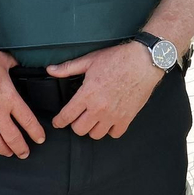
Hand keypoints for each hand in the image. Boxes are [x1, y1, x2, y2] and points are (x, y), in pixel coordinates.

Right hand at [0, 47, 44, 159]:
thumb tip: (17, 63)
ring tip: (8, 153)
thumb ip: (12, 65)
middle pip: (14, 138)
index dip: (36, 132)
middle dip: (21, 149)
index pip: (28, 121)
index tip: (40, 138)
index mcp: (10, 99)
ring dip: (4, 151)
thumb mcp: (2, 61)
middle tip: (25, 153)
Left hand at [47, 42, 164, 138]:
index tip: (58, 122)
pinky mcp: (127, 118)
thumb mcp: (90, 60)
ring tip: (94, 119)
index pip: (66, 116)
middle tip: (78, 117)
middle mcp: (99, 108)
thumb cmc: (117, 59)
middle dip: (75, 124)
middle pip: (79, 130)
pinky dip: (110, 130)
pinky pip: (114, 134)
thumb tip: (50, 70)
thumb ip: (68, 68)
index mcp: (87, 94)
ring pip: (96, 135)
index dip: (59, 121)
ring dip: (92, 128)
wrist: (143, 61)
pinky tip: (109, 121)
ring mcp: (113, 115)